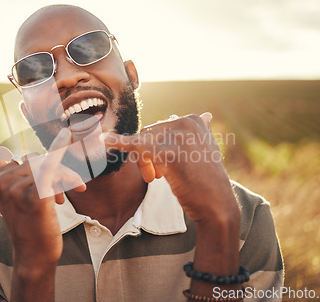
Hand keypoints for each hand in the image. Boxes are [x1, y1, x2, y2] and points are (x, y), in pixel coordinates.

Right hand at [0, 128, 85, 267]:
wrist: (35, 255)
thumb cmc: (30, 225)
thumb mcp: (19, 198)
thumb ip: (20, 175)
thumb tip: (11, 153)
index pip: (28, 159)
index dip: (45, 170)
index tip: (55, 186)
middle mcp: (4, 180)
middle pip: (40, 161)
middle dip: (58, 175)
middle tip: (67, 194)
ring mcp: (17, 186)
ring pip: (52, 167)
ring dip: (65, 180)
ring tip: (67, 198)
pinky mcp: (35, 193)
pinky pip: (51, 166)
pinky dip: (60, 149)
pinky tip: (67, 134)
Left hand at [104, 113, 237, 223]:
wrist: (215, 205)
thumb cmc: (208, 180)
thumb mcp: (207, 149)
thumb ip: (201, 132)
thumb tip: (205, 115)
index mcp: (194, 120)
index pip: (160, 128)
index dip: (155, 146)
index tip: (161, 165)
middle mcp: (187, 123)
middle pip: (149, 133)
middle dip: (147, 155)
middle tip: (154, 176)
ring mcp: (178, 136)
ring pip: (142, 142)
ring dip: (143, 162)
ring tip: (153, 177)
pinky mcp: (168, 152)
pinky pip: (136, 145)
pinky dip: (118, 143)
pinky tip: (103, 140)